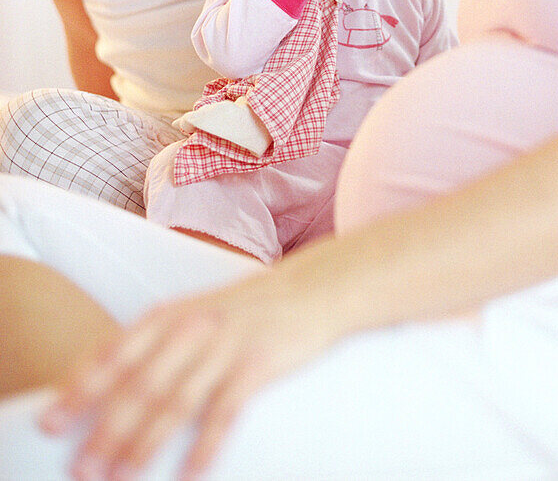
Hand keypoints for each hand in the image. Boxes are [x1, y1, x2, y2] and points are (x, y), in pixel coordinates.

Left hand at [40, 266, 337, 480]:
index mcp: (171, 313)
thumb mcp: (194, 314)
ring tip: (119, 476)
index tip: (52, 420)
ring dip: (143, 444)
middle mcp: (192, 327)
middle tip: (80, 467)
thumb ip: (156, 344)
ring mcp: (225, 345)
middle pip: (140, 384)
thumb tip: (105, 386)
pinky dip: (204, 446)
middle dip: (105, 429)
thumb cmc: (246, 309)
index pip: (114, 351)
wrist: (311, 290)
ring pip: (175, 402)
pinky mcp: (258, 364)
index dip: (80, 387)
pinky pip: (224, 412)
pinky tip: (188, 474)